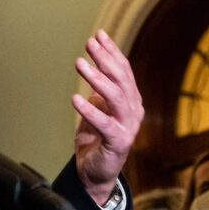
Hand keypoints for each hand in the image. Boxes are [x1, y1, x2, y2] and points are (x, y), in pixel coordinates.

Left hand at [71, 30, 142, 205]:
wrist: (96, 174)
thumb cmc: (96, 140)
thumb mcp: (97, 109)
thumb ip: (99, 91)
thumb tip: (93, 66)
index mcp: (130, 101)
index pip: (124, 71)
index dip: (112, 52)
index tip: (99, 35)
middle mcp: (133, 111)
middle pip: (121, 79)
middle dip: (106, 59)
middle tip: (90, 43)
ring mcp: (128, 126)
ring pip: (115, 97)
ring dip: (97, 78)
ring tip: (80, 63)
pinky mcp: (118, 142)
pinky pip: (105, 124)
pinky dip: (90, 111)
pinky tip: (76, 99)